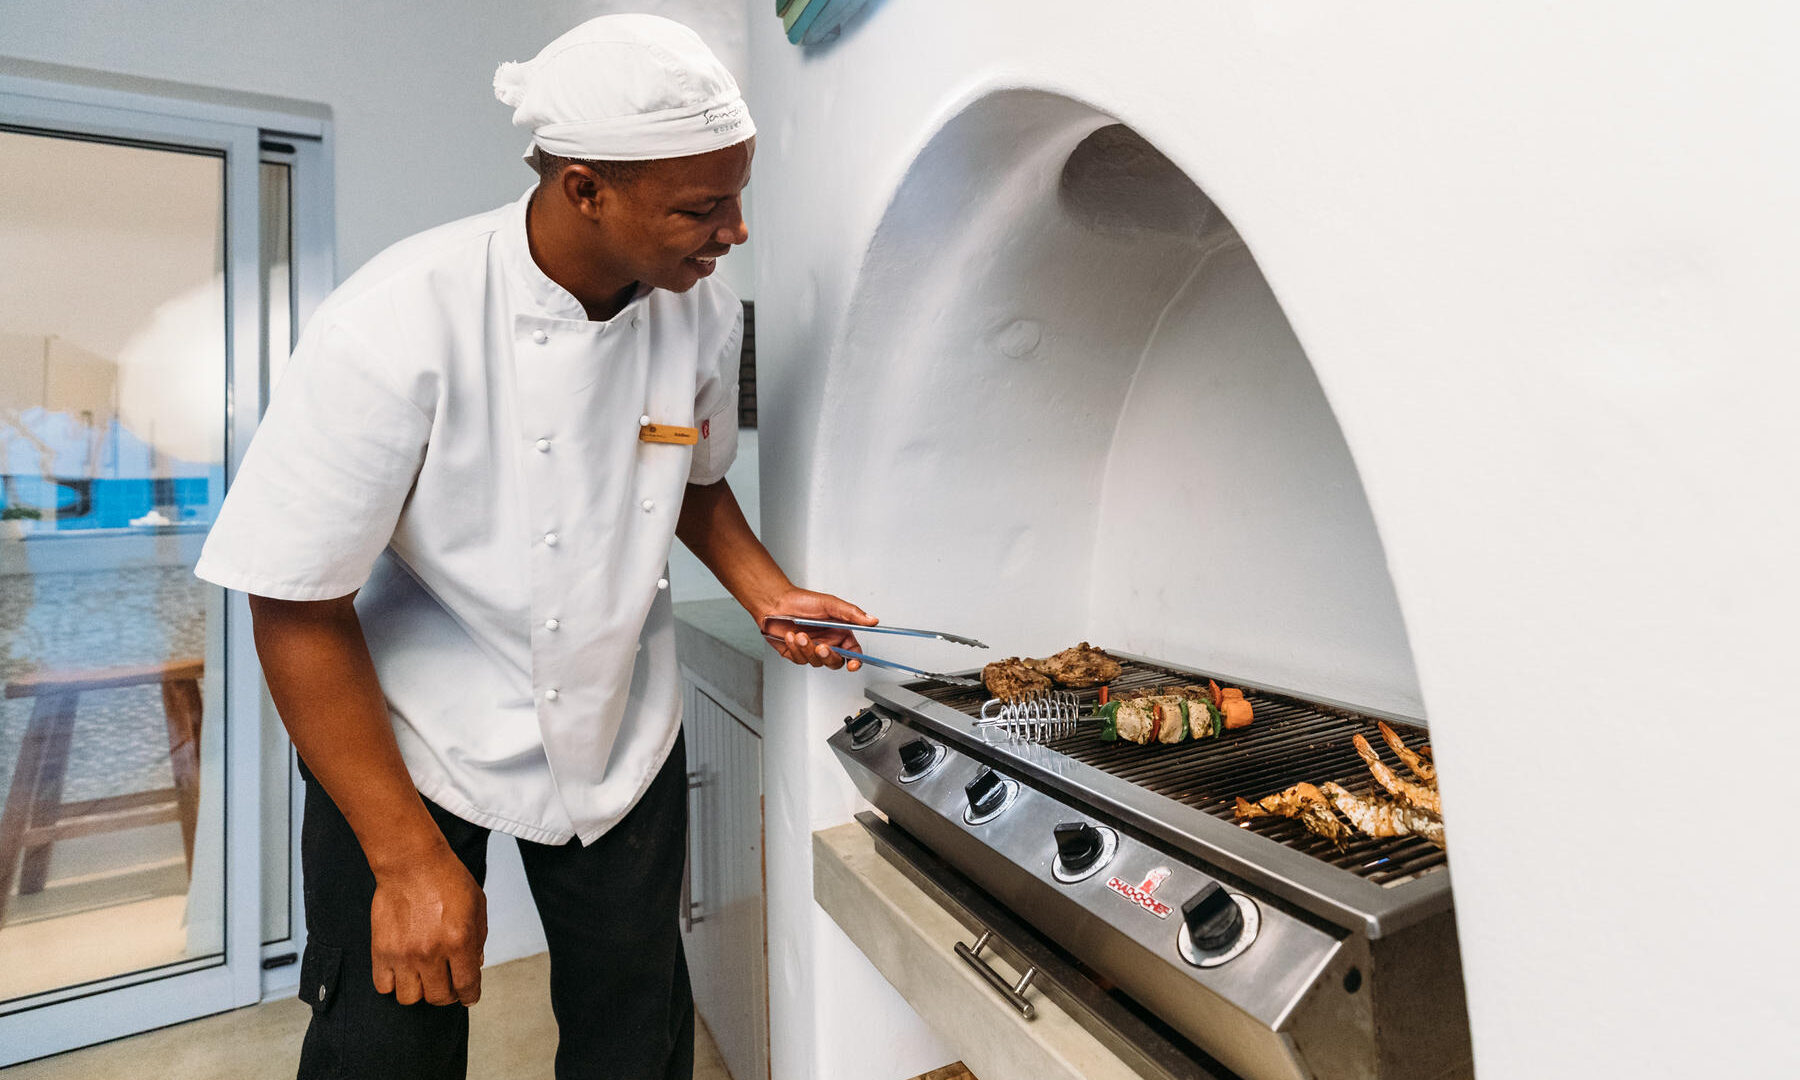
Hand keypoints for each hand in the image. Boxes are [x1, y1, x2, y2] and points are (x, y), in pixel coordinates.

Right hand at [369, 846, 486, 1006]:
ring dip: (419, 991)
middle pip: (438, 998)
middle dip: (447, 994)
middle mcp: (430, 952)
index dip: (470, 996)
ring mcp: (403, 954)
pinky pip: (384, 986)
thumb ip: (478, 939)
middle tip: (447, 983)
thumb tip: (474, 965)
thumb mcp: (477, 906)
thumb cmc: (446, 879)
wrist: (412, 863)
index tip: (468, 997)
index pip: (466, 986)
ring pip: (409, 998)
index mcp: (459, 941)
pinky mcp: (381, 951)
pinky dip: (394, 984)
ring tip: (423, 976)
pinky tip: (402, 971)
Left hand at [757, 588, 876, 669]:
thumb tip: (872, 620)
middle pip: (836, 661)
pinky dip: (795, 648)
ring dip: (807, 649)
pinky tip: (790, 636)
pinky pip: (800, 659)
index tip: (853, 664)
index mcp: (839, 632)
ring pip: (816, 662)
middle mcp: (827, 642)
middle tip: (821, 647)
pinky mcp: (797, 654)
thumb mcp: (830, 604)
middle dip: (828, 656)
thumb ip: (852, 614)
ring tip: (799, 634)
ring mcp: (812, 649)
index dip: (855, 661)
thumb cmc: (802, 600)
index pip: (853, 652)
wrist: (775, 603)